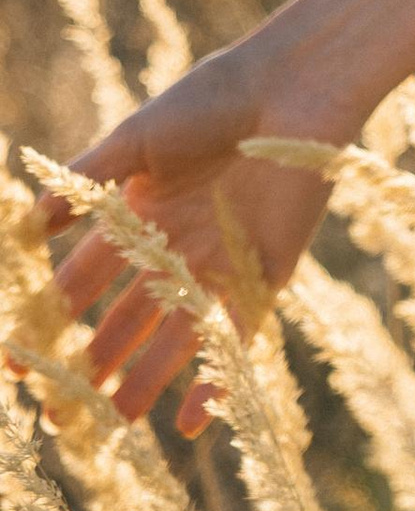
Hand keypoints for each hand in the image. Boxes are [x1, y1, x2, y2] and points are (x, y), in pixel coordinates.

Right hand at [29, 48, 341, 439]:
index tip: (18, 362)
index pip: (85, 279)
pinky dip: (215, 380)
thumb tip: (29, 225)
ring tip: (111, 422)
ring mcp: (222, 263)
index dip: (51, 319)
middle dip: (91, 363)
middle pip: (126, 318)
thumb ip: (86, 184)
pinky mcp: (266, 273)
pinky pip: (236, 336)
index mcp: (141, 214)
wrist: (292, 86)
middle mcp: (177, 246)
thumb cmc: (214, 98)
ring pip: (174, 337)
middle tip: (58, 413)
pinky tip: (188, 423)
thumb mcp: (137, 139)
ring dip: (144, 380)